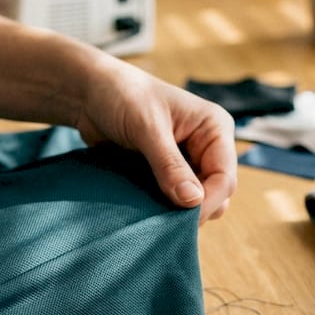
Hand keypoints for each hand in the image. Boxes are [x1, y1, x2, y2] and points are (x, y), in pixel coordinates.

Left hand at [74, 58, 236, 221]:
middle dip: (193, 210)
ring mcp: (187, 161)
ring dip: (175, 211)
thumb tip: (193, 201)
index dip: (207, 203)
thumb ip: (169, 165)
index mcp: (214, 128)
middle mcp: (206, 146)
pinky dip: (162, 208)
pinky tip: (144, 208)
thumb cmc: (122, 96)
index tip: (181, 221)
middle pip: (215, 194)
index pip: (224, 178)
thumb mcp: (147, 128)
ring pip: (195, 202)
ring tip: (150, 212)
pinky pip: (172, 200)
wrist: (89, 93)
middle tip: (163, 220)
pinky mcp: (166, 173)